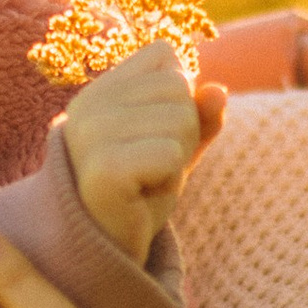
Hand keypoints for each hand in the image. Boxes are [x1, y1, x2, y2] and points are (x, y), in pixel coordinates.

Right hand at [57, 42, 223, 263]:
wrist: (109, 252)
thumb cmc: (139, 196)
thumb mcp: (175, 148)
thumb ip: (198, 116)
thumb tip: (219, 90)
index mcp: (100, 91)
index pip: (165, 54)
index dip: (179, 95)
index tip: (153, 137)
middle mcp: (88, 105)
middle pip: (179, 85)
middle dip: (184, 131)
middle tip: (152, 168)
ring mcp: (90, 134)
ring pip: (180, 117)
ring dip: (178, 157)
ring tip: (146, 181)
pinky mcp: (103, 167)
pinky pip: (171, 153)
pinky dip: (170, 177)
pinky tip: (142, 194)